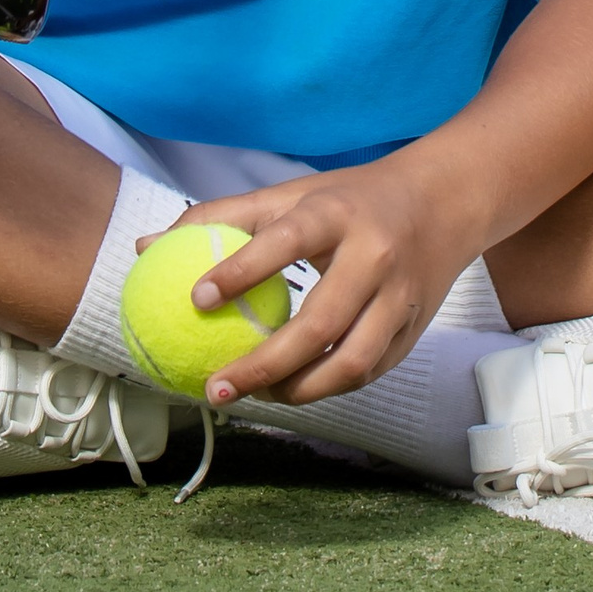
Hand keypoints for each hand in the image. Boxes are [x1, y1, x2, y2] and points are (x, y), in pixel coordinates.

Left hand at [154, 153, 483, 408]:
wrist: (446, 202)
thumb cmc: (351, 200)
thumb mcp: (291, 195)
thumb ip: (221, 219)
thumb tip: (146, 246)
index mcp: (337, 213)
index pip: (285, 241)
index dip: (241, 270)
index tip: (197, 300)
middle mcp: (374, 256)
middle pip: (319, 322)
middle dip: (264, 364)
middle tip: (215, 386)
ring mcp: (400, 298)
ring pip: (349, 362)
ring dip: (298, 390)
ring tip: (254, 396)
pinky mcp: (414, 330)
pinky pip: (368, 372)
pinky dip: (328, 387)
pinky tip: (294, 390)